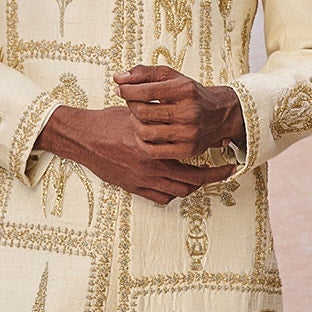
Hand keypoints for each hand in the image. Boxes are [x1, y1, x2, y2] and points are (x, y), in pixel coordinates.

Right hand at [35, 103, 236, 205]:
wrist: (84, 137)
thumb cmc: (110, 121)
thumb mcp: (139, 112)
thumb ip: (160, 118)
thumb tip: (184, 114)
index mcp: (156, 147)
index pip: (194, 163)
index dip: (214, 168)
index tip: (228, 164)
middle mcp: (152, 167)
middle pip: (191, 182)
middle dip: (211, 179)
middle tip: (224, 173)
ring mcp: (142, 179)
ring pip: (178, 192)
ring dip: (192, 186)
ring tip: (201, 178)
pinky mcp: (132, 187)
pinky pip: (161, 198)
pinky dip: (172, 194)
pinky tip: (176, 185)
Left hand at [113, 65, 244, 158]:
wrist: (221, 114)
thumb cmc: (191, 94)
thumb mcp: (172, 77)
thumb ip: (144, 73)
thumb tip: (118, 79)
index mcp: (186, 90)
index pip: (147, 91)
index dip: (127, 90)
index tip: (121, 89)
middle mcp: (189, 112)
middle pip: (143, 112)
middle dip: (131, 106)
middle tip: (131, 103)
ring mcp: (189, 134)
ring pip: (145, 132)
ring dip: (134, 124)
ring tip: (137, 117)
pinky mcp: (187, 151)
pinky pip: (152, 151)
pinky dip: (141, 142)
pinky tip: (142, 133)